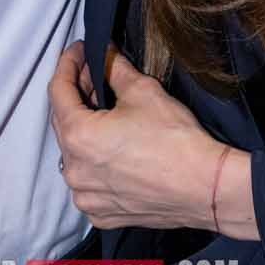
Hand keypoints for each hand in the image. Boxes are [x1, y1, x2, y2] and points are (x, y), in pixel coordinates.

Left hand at [48, 42, 236, 229]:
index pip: (58, 90)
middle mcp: (74, 170)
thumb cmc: (176, 140)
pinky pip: (88, 182)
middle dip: (77, 95)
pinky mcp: (101, 214)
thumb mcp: (144, 91)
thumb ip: (115, 69)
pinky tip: (114, 150)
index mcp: (78, 136)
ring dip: (85, 130)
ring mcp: (85, 196)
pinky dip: (95, 163)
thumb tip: (105, 54)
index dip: (67, 63)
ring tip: (107, 113)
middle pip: (64, 121)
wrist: (205, 188)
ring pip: (74, 154)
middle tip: (95, 75)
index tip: (79, 50)